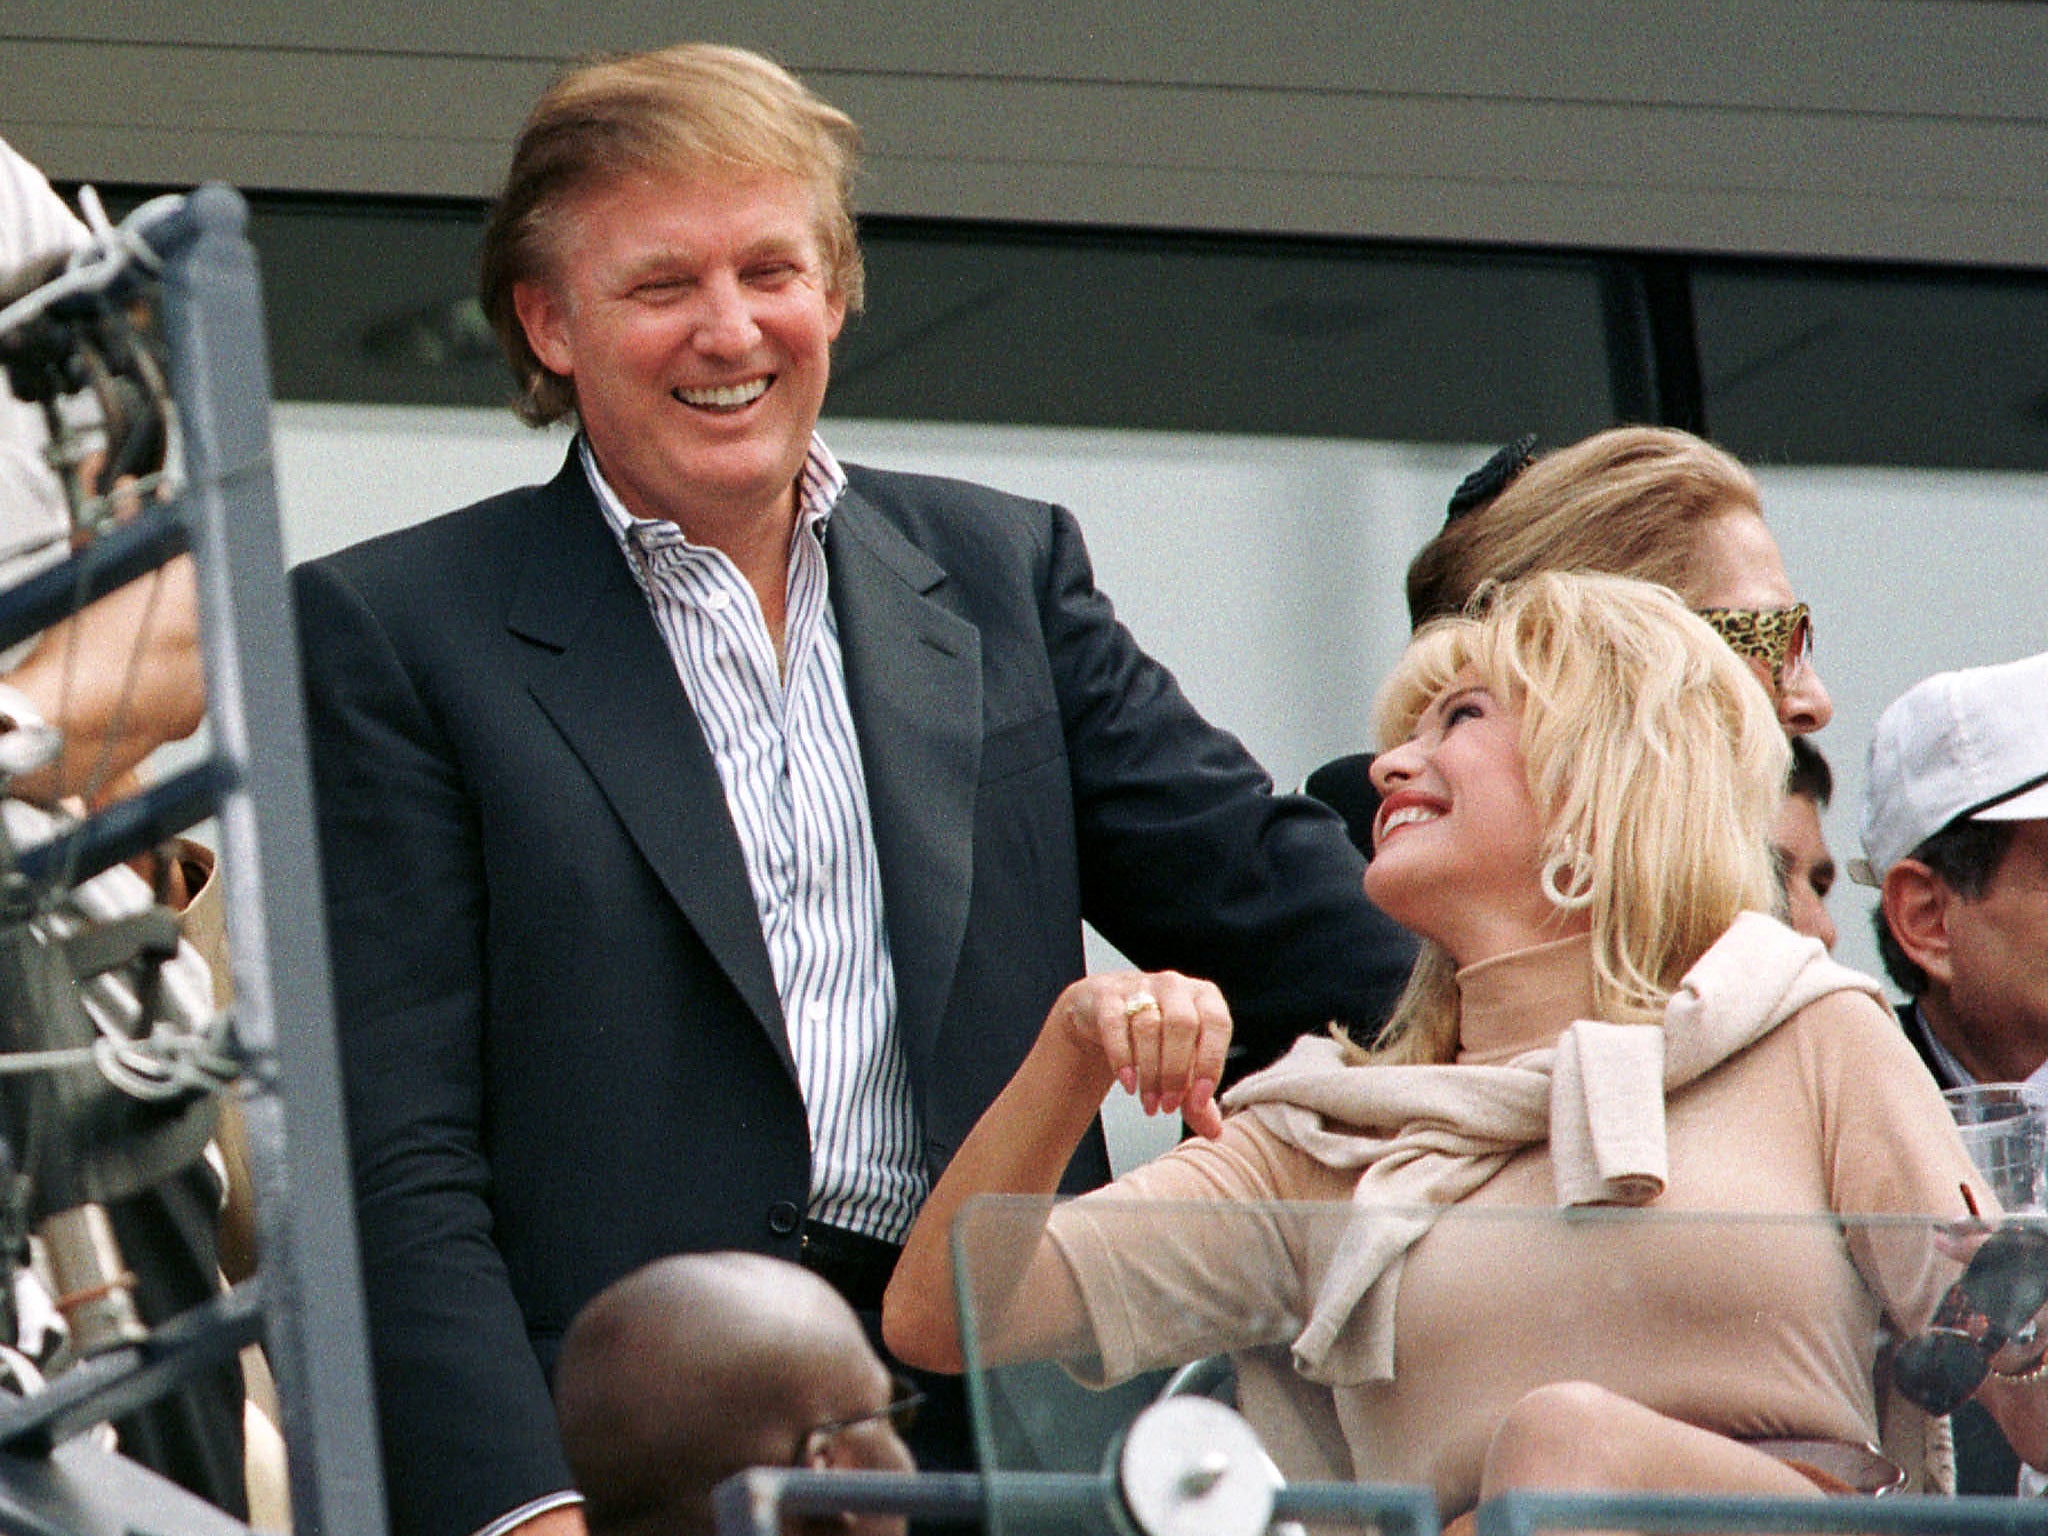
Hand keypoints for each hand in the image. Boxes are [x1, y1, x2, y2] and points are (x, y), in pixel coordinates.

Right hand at [1054, 970, 1229, 1137]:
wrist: (1104, 1012)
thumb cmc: (1155, 1038)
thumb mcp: (1182, 1065)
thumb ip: (1198, 1098)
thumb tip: (1215, 1133)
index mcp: (1205, 997)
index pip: (1217, 1024)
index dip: (1211, 1064)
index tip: (1199, 1101)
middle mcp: (1175, 986)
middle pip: (1181, 1025)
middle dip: (1176, 1073)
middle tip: (1169, 1107)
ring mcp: (1140, 986)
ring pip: (1148, 1027)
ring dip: (1150, 1073)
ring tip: (1149, 1103)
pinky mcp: (1108, 996)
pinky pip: (1116, 1025)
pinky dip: (1123, 1058)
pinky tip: (1128, 1083)